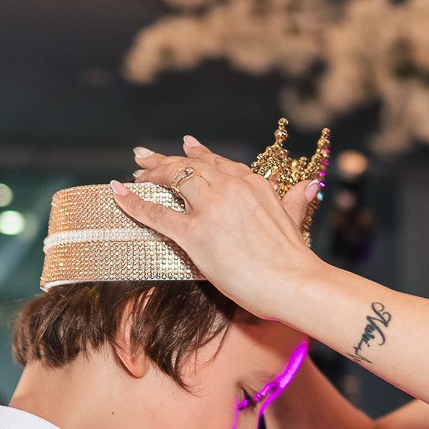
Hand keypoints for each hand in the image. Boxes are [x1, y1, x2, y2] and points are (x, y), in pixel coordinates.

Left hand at [119, 137, 326, 317]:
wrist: (294, 282)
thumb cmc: (295, 259)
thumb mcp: (294, 219)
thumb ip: (296, 200)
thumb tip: (310, 185)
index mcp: (253, 184)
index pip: (219, 162)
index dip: (199, 154)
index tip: (185, 146)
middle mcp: (230, 188)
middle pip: (190, 166)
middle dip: (164, 160)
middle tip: (143, 157)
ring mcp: (210, 209)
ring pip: (173, 181)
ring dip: (150, 175)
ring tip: (133, 174)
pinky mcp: (195, 234)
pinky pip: (157, 214)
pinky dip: (134, 202)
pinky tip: (119, 194)